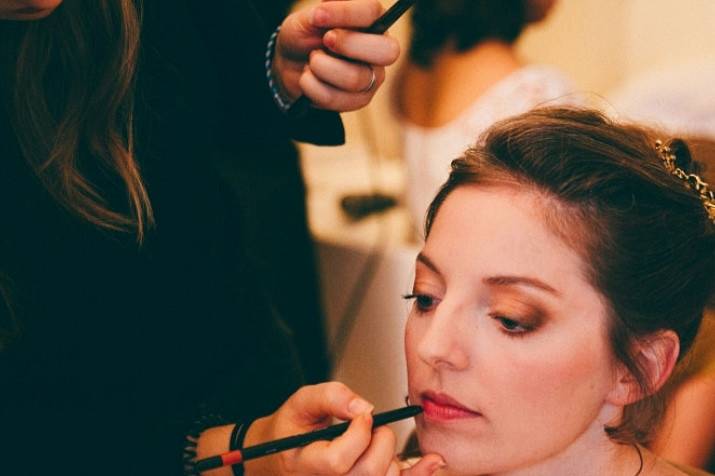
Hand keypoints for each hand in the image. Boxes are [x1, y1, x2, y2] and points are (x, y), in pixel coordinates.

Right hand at [243, 382, 444, 474]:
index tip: (362, 416)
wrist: (282, 457)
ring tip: (378, 440)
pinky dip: (416, 473)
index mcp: (304, 466)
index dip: (358, 435)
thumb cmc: (293, 428)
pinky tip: (433, 461)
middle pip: (368, 474)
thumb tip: (364, 407)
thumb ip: (330, 397)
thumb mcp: (301, 403)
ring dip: (392, 457)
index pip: (338, 462)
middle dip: (381, 441)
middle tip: (373, 424)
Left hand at [274, 0, 400, 111]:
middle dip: (348, 45)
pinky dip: (312, 87)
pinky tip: (309, 78)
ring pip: (355, 79)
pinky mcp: (359, 100)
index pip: (373, 12)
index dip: (346, 13)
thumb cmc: (305, 37)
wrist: (291, 66)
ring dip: (321, 67)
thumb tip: (325, 10)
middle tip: (325, 41)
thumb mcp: (306, 19)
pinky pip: (337, 98)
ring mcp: (373, 78)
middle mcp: (379, 50)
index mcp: (372, 21)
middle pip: (387, 52)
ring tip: (311, 61)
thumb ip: (320, 13)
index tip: (318, 16)